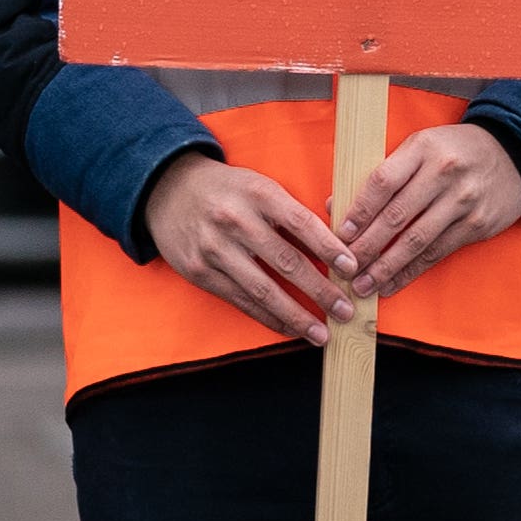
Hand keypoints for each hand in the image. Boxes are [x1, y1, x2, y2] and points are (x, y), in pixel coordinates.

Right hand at [139, 153, 354, 346]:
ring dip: (296, 316)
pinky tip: (289, 328)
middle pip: (286, 262)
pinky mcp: (200, 272)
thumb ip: (292, 214)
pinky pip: (241, 301)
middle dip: (320, 291)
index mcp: (258, 194)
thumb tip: (334, 250)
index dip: (329, 248)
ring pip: (263, 290)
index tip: (352, 268)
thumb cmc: (227, 190)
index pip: (302, 223)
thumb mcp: (260, 187)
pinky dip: (268, 318)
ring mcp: (214, 249)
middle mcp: (235, 220)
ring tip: (321, 333)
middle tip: (345, 310)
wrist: (168, 189)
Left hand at [335, 121, 520, 295]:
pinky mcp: (476, 225)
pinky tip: (391, 284)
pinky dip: (411, 272)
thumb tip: (337, 205)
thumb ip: (383, 173)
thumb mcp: (419, 148)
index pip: (383, 182)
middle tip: (344, 269)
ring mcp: (462, 201)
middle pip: (397, 216)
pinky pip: (437, 253)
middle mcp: (443, 173)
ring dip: (386, 267)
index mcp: (422, 148)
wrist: (511, 154)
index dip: (360, 211)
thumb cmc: (452, 152)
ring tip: (363, 285)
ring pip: (416, 241)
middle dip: (366, 247)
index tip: (341, 234)